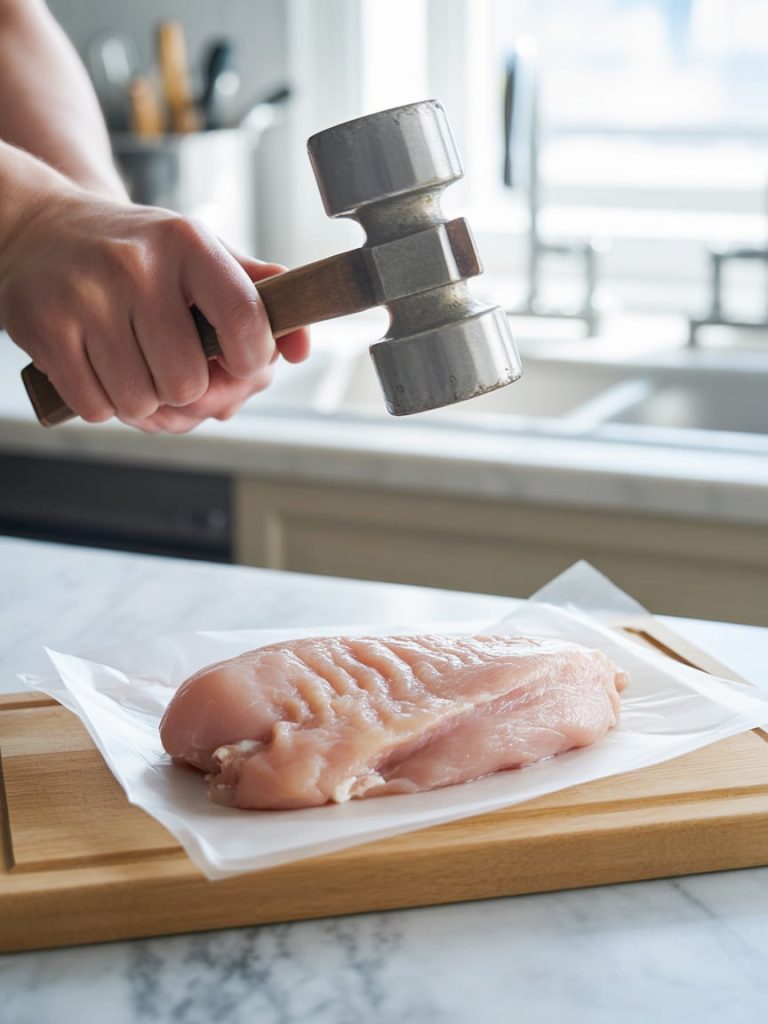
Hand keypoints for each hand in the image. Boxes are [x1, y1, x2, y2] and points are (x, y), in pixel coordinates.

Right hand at [0, 192, 309, 432]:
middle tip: (173, 368)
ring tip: (135, 366)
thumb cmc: (136, 254)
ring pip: (141, 402)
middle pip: (189, 383)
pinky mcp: (44, 327)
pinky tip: (101, 368)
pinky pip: (96, 407)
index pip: (246, 321)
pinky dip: (104, 403)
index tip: (239, 364)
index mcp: (188, 244)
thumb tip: (301, 347)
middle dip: (186, 391)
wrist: (40, 229)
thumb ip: (258, 297)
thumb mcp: (201, 256)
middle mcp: (136, 265)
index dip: (250, 362)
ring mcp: (86, 297)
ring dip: (143, 401)